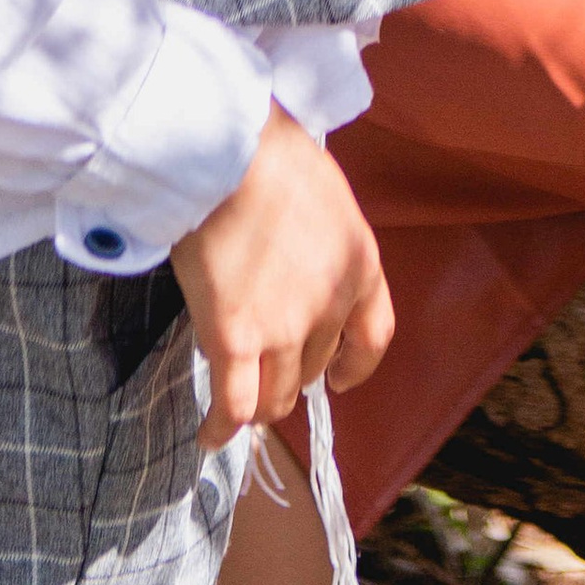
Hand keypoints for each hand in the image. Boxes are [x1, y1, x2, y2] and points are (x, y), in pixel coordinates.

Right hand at [171, 105, 392, 448]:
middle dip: (289, 369)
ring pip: (275, 397)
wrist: (229, 150)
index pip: (372, 338)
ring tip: (236, 400)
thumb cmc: (270, 153)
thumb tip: (298, 260)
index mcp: (360, 265)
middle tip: (261, 360)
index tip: (337, 377)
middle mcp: (330, 306)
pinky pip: (234, 405)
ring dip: (257, 401)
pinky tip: (211, 434)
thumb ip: (322, 243)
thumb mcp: (326, 195)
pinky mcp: (234, 339)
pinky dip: (222, 427)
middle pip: (311, 368)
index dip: (353, 366)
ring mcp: (283, 328)